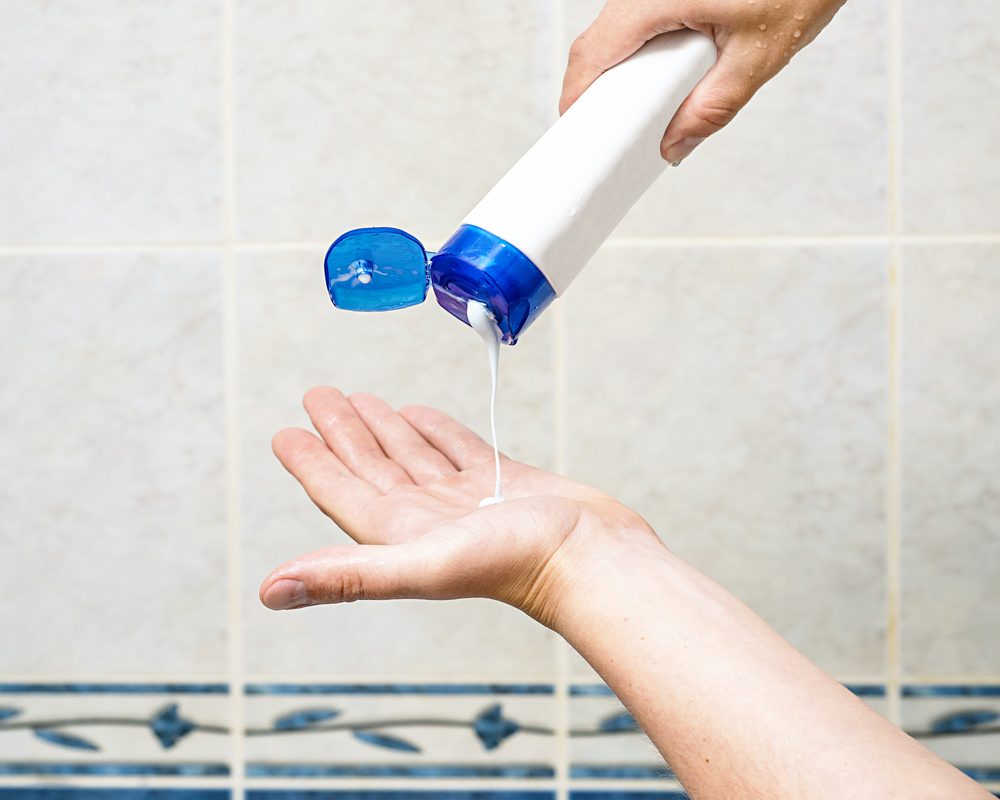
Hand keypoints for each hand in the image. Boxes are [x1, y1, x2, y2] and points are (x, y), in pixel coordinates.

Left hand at [259, 387, 659, 626]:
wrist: (592, 557)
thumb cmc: (515, 564)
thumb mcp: (421, 565)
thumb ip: (348, 575)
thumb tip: (270, 592)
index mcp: (399, 533)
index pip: (341, 491)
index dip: (312, 463)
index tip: (284, 434)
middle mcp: (427, 517)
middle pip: (372, 466)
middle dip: (344, 431)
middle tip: (318, 395)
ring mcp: (465, 500)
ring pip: (412, 455)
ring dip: (384, 428)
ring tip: (361, 400)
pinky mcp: (502, 484)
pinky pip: (456, 450)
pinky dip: (435, 431)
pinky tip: (419, 415)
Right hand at [561, 0, 846, 162]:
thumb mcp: (758, 57)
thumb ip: (713, 107)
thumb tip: (674, 145)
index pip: (593, 54)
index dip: (577, 98)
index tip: (578, 132)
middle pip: (597, 42)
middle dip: (596, 89)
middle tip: (607, 130)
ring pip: (615, 29)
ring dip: (619, 68)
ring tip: (636, 109)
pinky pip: (636, 17)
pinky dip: (639, 49)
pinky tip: (659, 75)